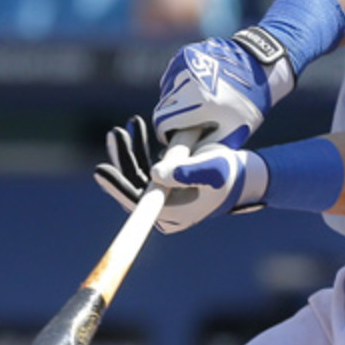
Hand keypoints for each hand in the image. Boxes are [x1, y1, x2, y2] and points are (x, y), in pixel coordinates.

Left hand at [94, 117, 265, 232]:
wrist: (242, 173)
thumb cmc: (229, 173)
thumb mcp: (212, 169)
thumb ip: (186, 171)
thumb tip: (154, 172)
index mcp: (172, 216)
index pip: (138, 204)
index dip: (118, 187)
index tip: (101, 172)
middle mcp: (162, 210)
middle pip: (132, 186)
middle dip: (122, 160)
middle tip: (114, 136)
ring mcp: (161, 196)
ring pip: (136, 173)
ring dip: (129, 151)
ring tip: (123, 129)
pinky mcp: (163, 182)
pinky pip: (143, 166)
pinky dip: (138, 148)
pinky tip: (134, 128)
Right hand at [153, 31, 293, 148]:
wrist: (262, 67)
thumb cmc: (249, 104)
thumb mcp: (232, 132)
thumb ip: (205, 148)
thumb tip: (182, 163)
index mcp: (199, 102)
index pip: (162, 123)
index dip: (168, 134)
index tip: (177, 138)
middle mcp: (187, 80)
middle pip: (163, 107)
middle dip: (172, 118)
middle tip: (190, 123)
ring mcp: (184, 63)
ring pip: (166, 91)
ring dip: (175, 101)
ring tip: (197, 104)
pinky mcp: (185, 54)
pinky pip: (172, 76)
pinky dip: (179, 85)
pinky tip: (198, 89)